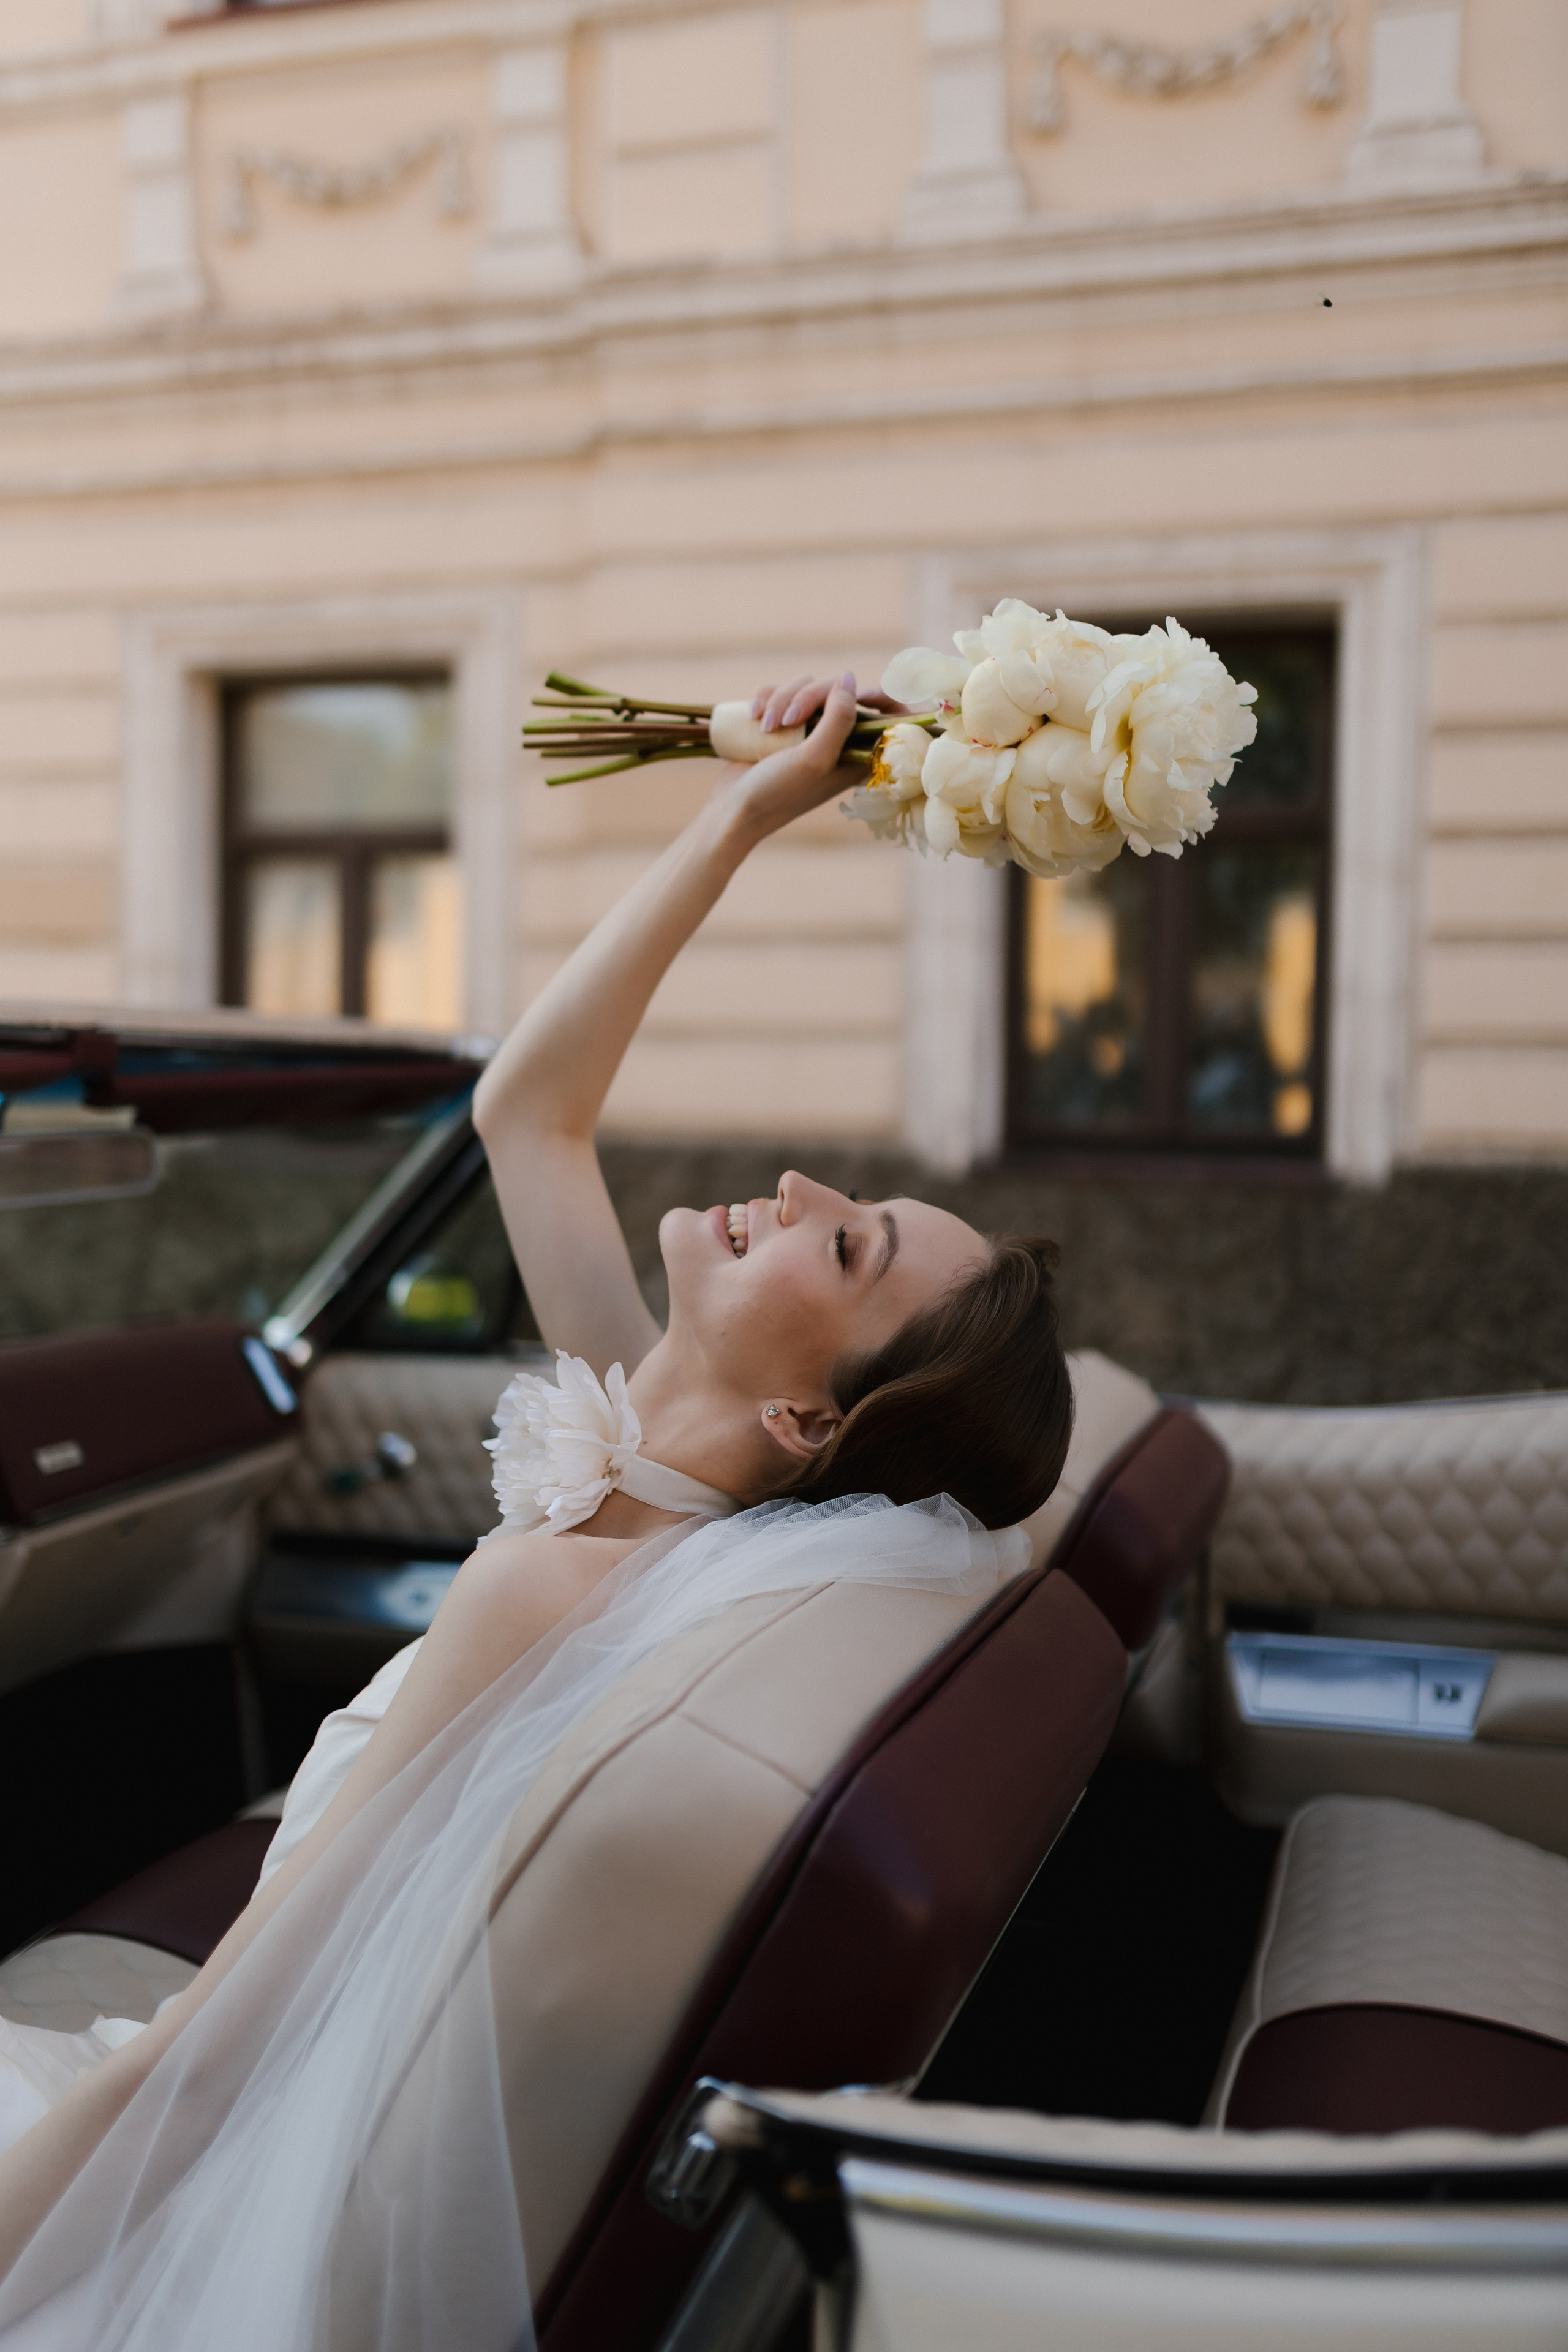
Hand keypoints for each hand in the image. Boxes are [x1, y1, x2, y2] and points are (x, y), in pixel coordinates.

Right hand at [715, 672, 866, 842]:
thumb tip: (848, 677)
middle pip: (837, 690)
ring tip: (765, 726)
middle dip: (809, 697)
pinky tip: (752, 716)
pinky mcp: (780, 723)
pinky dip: (764, 698)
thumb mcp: (815, 758)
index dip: (881, 698)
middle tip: (789, 722)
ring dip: (780, 700)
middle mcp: (835, 739)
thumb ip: (839, 718)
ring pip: (804, 686)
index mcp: (857, 753)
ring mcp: (806, 730)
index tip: (858, 694)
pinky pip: (779, 692)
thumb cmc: (779, 792)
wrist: (733, 809)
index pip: (888, 716)